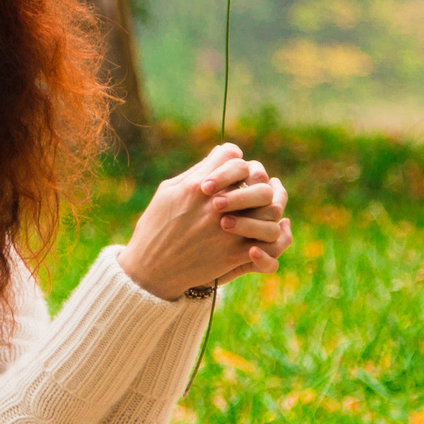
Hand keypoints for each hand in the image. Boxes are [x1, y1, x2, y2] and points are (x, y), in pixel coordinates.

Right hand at [115, 142, 294, 300]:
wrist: (150, 271)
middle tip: (249, 183)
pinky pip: (269, 240)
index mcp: (197, 186)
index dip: (233, 158)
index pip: (232, 155)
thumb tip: (220, 153)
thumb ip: (196, 171)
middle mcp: (215, 204)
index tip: (231, 166)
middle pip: (256, 175)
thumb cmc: (155, 227)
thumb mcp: (168, 191)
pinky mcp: (234, 254)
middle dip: (256, 176)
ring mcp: (228, 230)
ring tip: (259, 206)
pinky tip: (262, 229)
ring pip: (271, 206)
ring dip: (269, 203)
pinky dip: (273, 232)